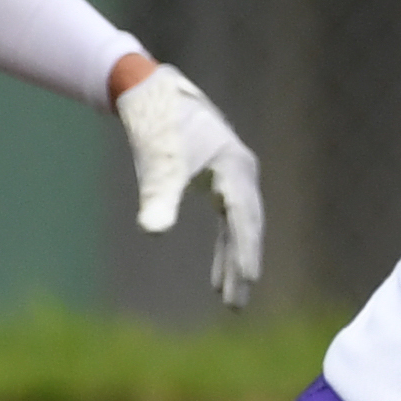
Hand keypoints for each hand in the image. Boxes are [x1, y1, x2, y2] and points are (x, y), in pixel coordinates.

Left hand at [115, 63, 264, 309]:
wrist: (153, 96)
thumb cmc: (157, 127)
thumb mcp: (157, 163)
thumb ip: (157, 197)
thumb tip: (152, 232)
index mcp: (235, 167)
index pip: (244, 216)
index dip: (246, 249)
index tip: (248, 278)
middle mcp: (242, 175)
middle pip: (248, 228)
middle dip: (243, 266)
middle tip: (237, 305)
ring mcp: (234, 181)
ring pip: (240, 230)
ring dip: (235, 264)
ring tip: (231, 303)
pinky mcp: (221, 186)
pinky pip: (228, 225)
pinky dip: (224, 250)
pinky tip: (217, 279)